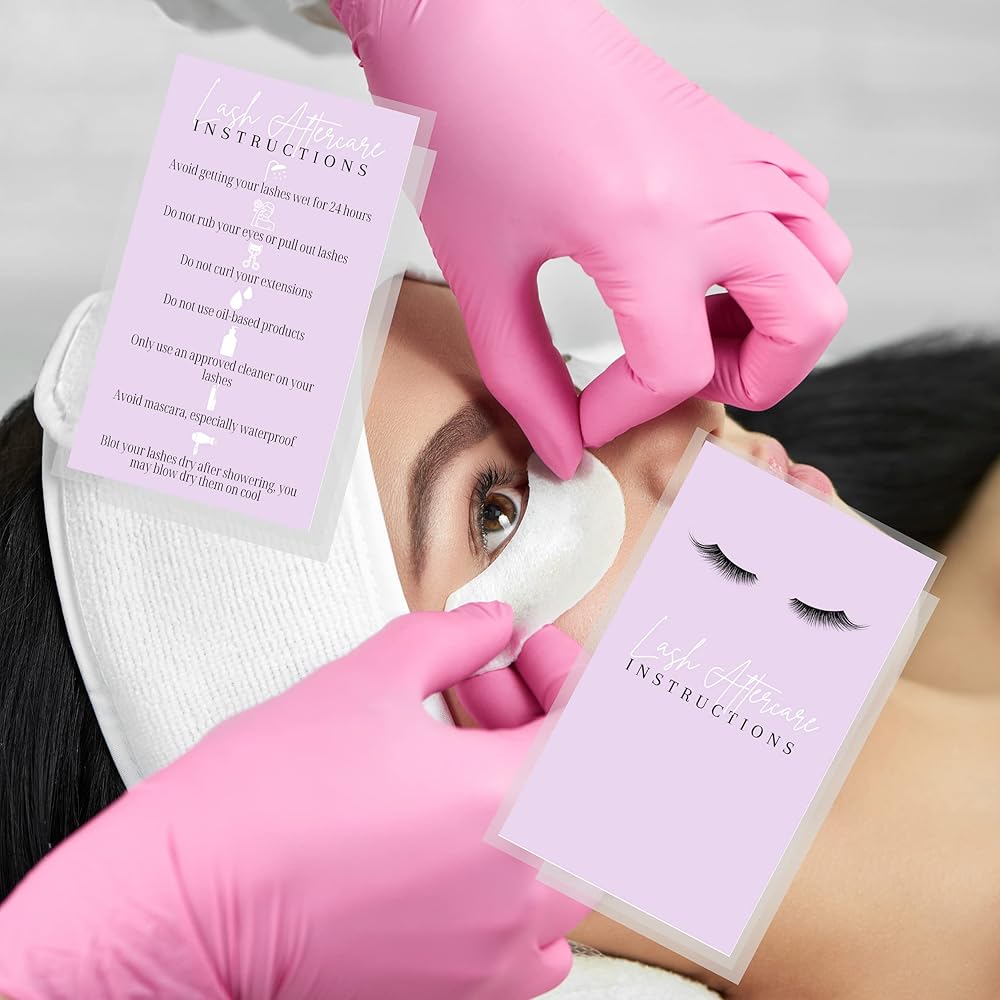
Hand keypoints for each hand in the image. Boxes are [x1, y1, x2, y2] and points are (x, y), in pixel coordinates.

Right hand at [0, 604, 586, 999]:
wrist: (188, 916)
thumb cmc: (259, 813)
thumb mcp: (364, 682)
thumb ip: (451, 640)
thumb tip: (491, 628)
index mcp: (515, 802)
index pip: (602, 723)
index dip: (571, 672)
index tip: (535, 654)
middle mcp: (528, 887)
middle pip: (594, 784)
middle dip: (547, 718)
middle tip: (490, 686)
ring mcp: (506, 950)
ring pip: (571, 849)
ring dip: (534, 786)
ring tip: (462, 753)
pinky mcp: (474, 990)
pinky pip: (543, 924)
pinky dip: (521, 864)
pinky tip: (460, 832)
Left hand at [333, 0, 850, 475]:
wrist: (470, 15)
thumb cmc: (464, 119)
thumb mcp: (482, 271)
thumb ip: (524, 377)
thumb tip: (561, 444)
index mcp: (646, 232)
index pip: (678, 371)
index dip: (627, 415)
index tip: (586, 417)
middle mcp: (714, 193)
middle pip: (805, 322)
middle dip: (751, 381)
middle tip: (681, 385)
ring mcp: (733, 158)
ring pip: (823, 261)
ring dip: (777, 317)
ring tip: (697, 328)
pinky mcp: (730, 135)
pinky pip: (803, 203)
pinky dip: (779, 253)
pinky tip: (709, 266)